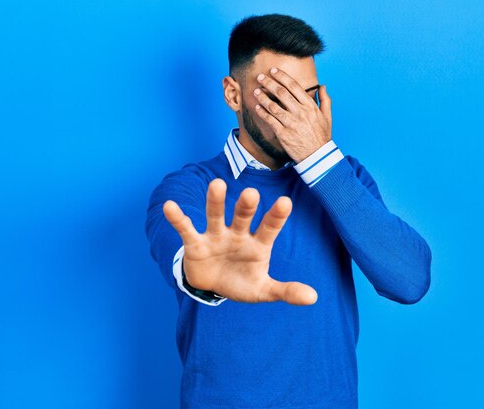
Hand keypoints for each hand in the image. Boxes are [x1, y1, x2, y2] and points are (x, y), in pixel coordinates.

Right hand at [163, 178, 317, 305]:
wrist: (213, 287)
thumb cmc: (242, 283)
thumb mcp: (264, 291)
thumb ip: (286, 291)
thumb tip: (313, 298)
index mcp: (258, 244)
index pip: (269, 228)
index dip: (276, 216)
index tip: (285, 202)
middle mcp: (238, 234)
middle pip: (243, 217)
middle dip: (246, 206)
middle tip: (252, 193)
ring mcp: (216, 236)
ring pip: (216, 215)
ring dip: (216, 201)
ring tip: (217, 184)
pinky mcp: (195, 243)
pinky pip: (186, 228)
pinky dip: (178, 218)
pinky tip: (170, 206)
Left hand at [252, 67, 332, 162]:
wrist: (317, 156)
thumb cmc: (321, 136)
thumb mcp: (327, 117)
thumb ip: (325, 100)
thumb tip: (323, 86)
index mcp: (310, 106)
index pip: (294, 86)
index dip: (282, 77)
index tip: (273, 71)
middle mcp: (300, 113)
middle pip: (281, 93)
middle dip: (269, 83)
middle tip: (260, 77)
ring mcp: (291, 123)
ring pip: (273, 106)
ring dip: (263, 97)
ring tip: (256, 91)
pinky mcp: (283, 134)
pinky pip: (270, 120)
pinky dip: (262, 113)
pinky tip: (257, 107)